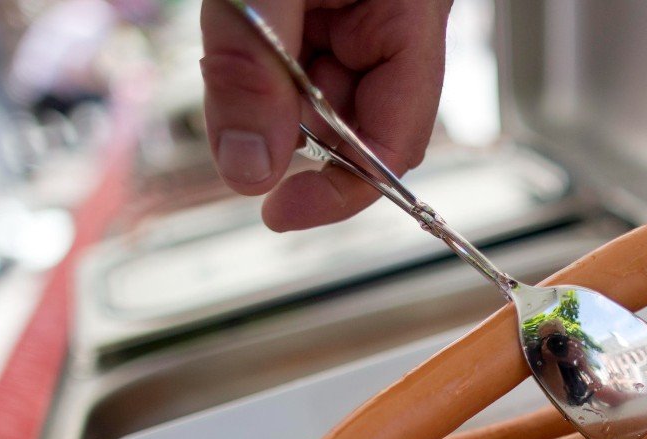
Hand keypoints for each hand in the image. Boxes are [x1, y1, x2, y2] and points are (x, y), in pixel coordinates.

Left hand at [200, 0, 451, 231]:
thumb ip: (256, 70)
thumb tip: (249, 169)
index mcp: (411, 15)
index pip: (395, 139)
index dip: (342, 189)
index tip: (282, 211)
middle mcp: (392, 26)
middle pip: (348, 125)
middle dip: (285, 127)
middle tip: (235, 102)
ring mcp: (356, 21)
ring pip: (309, 99)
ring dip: (262, 91)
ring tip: (240, 31)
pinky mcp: (321, 13)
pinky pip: (288, 66)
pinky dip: (252, 64)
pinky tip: (242, 28)